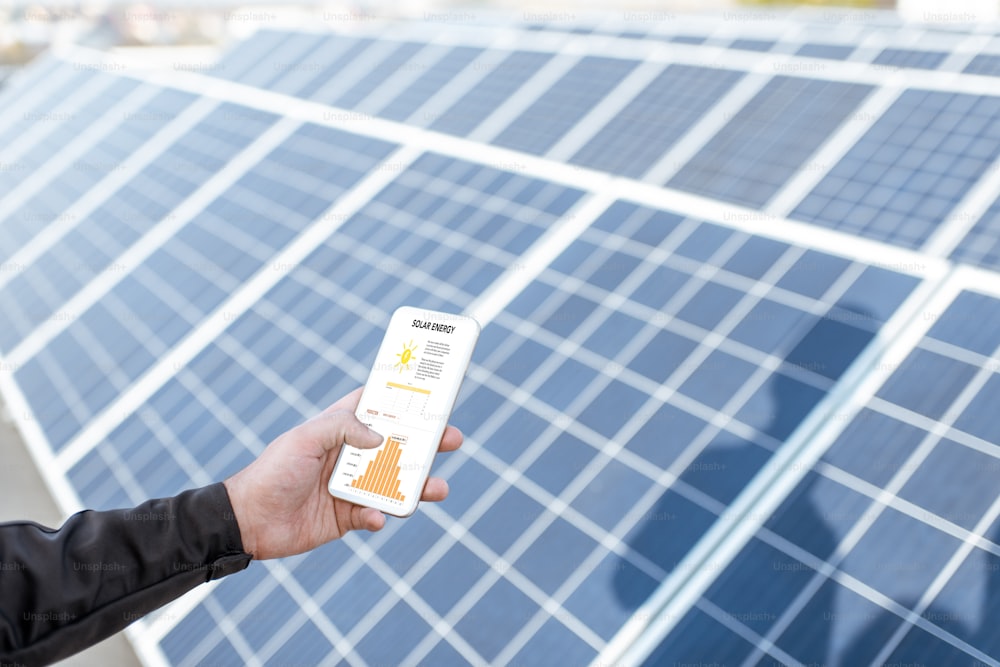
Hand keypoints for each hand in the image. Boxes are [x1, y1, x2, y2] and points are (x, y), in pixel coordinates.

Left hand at [223, 387, 462, 559]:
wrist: (249, 521)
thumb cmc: (273, 471)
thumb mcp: (304, 439)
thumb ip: (342, 428)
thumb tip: (381, 438)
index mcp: (340, 428)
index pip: (376, 406)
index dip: (402, 398)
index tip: (431, 392)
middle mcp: (351, 455)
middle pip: (398, 445)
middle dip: (427, 443)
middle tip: (452, 439)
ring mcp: (352, 486)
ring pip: (396, 483)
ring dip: (418, 486)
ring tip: (438, 489)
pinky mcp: (349, 516)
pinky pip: (374, 515)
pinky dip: (379, 516)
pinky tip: (375, 518)